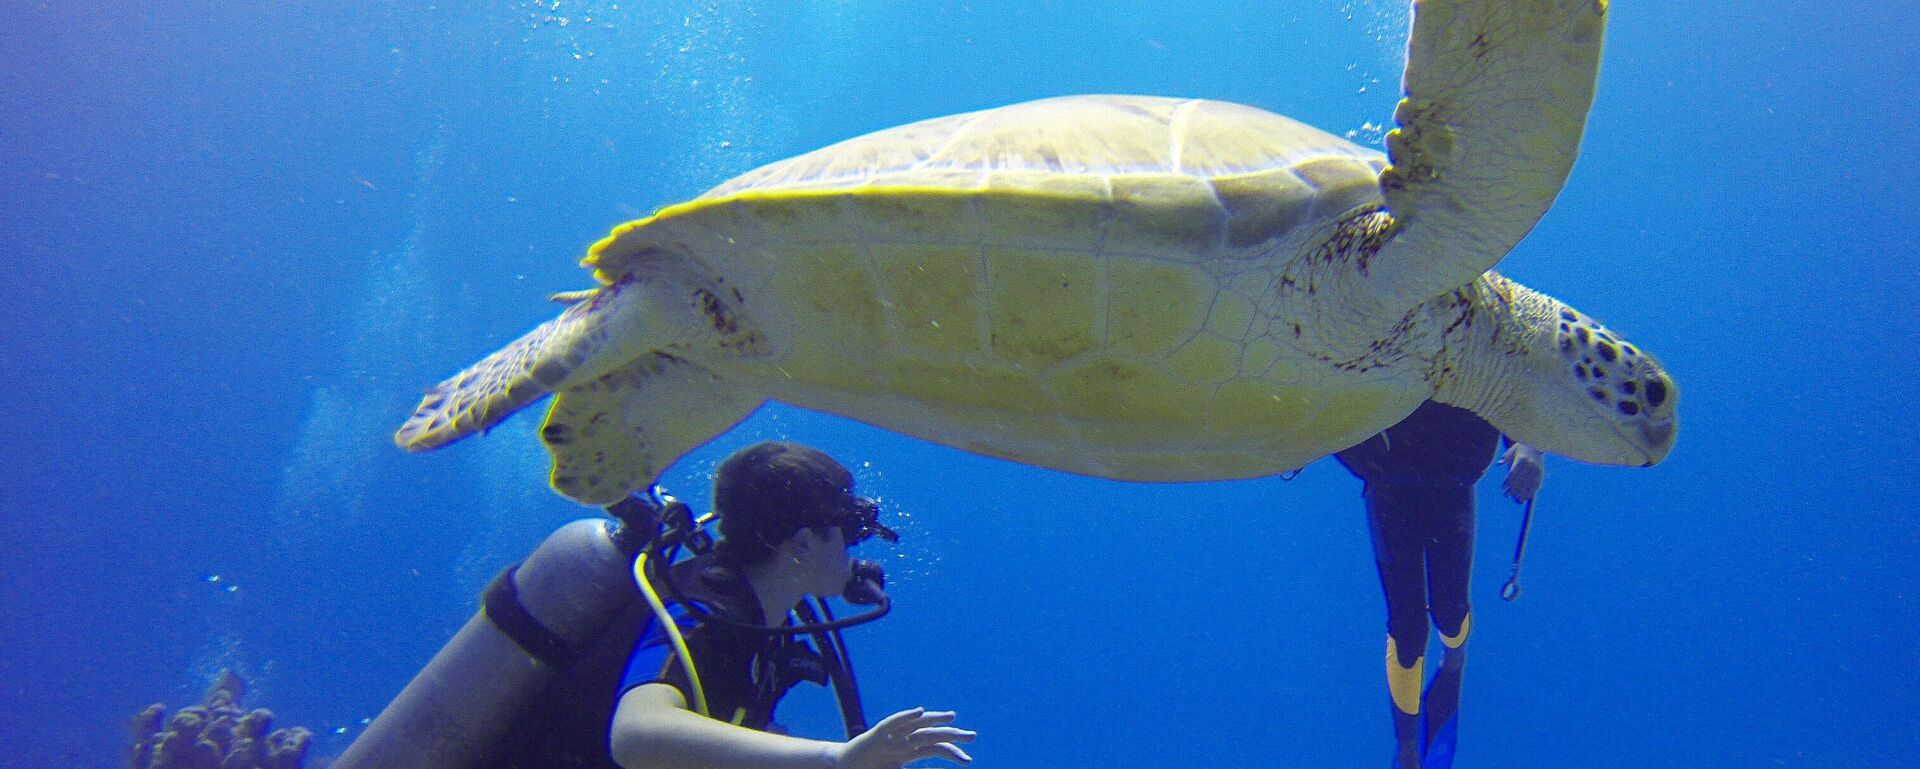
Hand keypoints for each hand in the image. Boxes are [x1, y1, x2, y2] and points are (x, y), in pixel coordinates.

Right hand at [834, 708, 974, 768]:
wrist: (843, 768)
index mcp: (909, 752)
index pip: (935, 749)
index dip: (952, 752)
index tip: (967, 759)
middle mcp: (903, 742)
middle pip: (932, 735)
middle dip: (952, 735)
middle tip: (972, 736)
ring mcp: (890, 737)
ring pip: (915, 725)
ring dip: (934, 720)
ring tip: (952, 717)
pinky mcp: (875, 735)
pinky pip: (892, 723)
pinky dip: (905, 716)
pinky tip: (919, 712)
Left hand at [1498, 443, 1544, 502]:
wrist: (1535, 445)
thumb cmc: (1520, 448)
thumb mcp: (1511, 450)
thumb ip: (1505, 458)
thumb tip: (1499, 464)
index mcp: (1522, 459)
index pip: (1513, 473)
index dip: (1508, 481)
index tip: (1502, 487)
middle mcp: (1530, 465)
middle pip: (1520, 480)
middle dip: (1513, 489)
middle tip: (1505, 495)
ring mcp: (1537, 470)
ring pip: (1528, 484)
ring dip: (1521, 493)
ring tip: (1515, 500)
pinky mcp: (1541, 474)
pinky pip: (1536, 485)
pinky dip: (1531, 492)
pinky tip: (1526, 498)